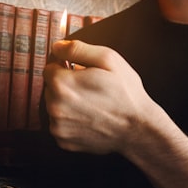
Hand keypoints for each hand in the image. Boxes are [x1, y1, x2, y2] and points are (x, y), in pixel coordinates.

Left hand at [43, 39, 158, 155]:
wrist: (138, 128)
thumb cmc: (126, 94)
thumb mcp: (108, 59)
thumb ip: (77, 49)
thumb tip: (57, 47)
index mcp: (62, 84)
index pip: (49, 66)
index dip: (65, 65)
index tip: (80, 70)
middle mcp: (55, 107)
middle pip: (50, 87)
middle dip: (66, 84)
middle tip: (90, 87)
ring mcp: (58, 126)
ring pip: (55, 106)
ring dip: (67, 102)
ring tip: (91, 103)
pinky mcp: (63, 141)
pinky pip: (60, 124)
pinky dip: (71, 120)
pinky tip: (89, 117)